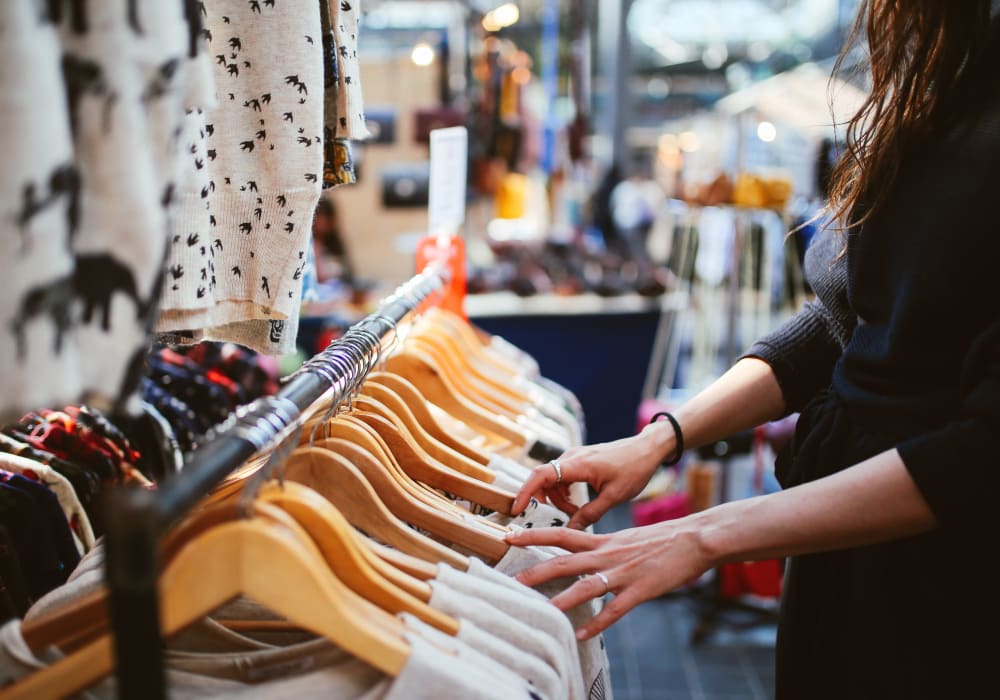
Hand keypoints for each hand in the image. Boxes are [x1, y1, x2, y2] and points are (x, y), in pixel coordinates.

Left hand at [505, 517, 714, 639]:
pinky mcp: (641, 590)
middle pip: (564, 561)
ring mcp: (623, 572)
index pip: (561, 533)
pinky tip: (583, 635)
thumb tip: (582, 556)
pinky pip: (615, 610)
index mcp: (603, 540)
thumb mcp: (625, 538)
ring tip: (542, 612)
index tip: (509, 535)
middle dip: (535, 571)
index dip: (533, 534)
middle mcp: (607, 554)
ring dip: (562, 600)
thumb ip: (602, 547)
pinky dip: (598, 623)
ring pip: (586, 586)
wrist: (694, 538)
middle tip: (511, 581)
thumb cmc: (660, 539)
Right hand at [512, 422, 675, 528]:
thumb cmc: (634, 469)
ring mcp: (574, 457)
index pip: (541, 475)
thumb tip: (570, 530)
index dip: (526, 492)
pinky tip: (578, 503)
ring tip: (577, 512)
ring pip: (552, 480)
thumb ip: (590, 514)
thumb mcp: (614, 496)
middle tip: (561, 516)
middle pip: (543, 479)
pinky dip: (564, 491)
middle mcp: (571, 457)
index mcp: (578, 464)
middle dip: (546, 500)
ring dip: (557, 498)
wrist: (647, 449)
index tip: (517, 510)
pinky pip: (561, 476)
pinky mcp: (578, 459)